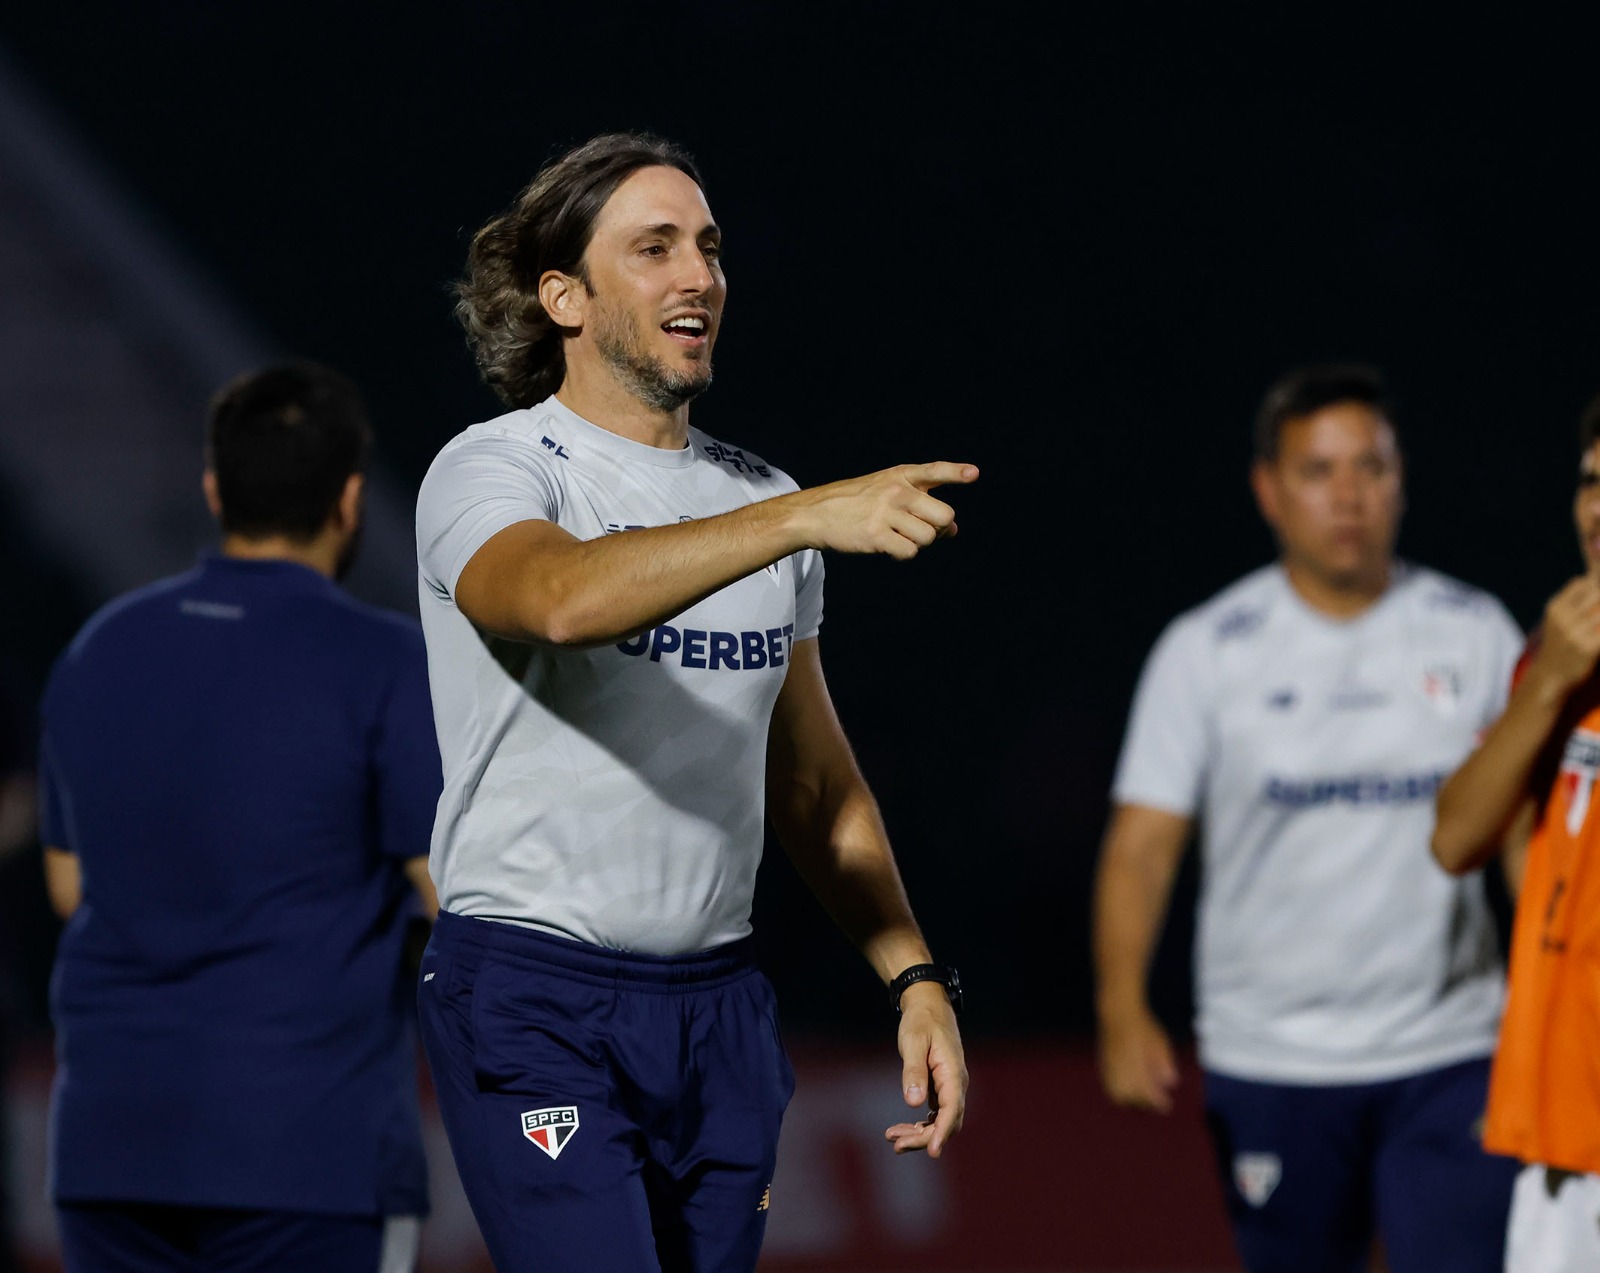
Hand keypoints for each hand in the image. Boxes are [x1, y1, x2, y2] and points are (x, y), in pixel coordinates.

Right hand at [794, 462, 978, 559]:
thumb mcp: (886, 489)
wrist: (816, 513)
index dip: (955, 473)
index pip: (934, 471)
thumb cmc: (856, 503)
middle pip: (944, 516)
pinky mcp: (876, 535)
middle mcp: (896, 491)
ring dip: (918, 543)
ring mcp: (886, 512)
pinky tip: (887, 546)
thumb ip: (922, 504)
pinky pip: (909, 552)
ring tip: (897, 536)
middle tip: (920, 530)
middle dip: (938, 529)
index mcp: (900, 475)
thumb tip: (955, 530)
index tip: (973, 474)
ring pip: (928, 537)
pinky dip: (903, 554)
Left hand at [884, 982, 967, 1155]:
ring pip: (940, 1121)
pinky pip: (935, 1114)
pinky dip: (919, 1125)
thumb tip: (914, 1104)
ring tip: (893, 1139)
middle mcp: (955, 1084)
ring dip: (919, 1134)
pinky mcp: (940, 1088)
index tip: (932, 1152)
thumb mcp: (914, 1042)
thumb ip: (913, 1071)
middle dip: (923, 1137)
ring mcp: (949, 1087)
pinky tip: (901, 1129)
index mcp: (953, 1073)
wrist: (928, 1006)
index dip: (942, 1132)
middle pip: (946, 1122)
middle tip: (896, 1144)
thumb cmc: (921, 1021)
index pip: (952, 1110)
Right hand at [1098, 1005, 1177, 1113]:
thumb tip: (1171, 1083)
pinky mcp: (1103, 1067)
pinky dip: (1120, 1091)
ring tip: (1142, 1097)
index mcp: (1137, 1069)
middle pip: (1133, 1098)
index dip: (1159, 1102)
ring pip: (1119, 1096)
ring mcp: (1110, 1071)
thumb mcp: (1160, 1044)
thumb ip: (1165, 1064)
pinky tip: (1129, 1086)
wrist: (1118, 1013)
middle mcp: (1121, 1073)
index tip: (1167, 1106)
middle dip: (1144, 1102)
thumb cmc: (1143, 1027)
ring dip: (1131, 1099)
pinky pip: (1111, 1087)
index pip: (1149, 1095)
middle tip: (1156, 1100)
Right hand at [1530, 576, 1599, 696]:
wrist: (1550, 674)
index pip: (1582, 583)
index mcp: (1554, 608)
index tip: (1596, 595)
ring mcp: (1575, 634)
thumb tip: (1591, 578)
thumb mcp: (1556, 618)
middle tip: (1597, 613)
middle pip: (1597, 595)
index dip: (1594, 585)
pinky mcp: (1588, 648)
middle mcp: (1563, 619)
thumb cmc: (1558, 642)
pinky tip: (1599, 634)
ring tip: (1596, 625)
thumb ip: (1572, 600)